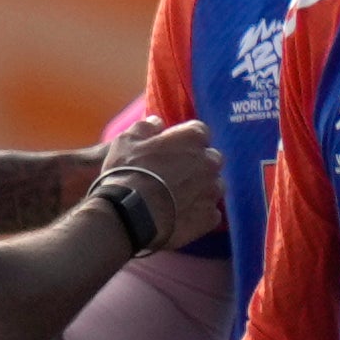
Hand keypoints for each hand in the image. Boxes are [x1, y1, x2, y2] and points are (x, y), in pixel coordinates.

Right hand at [100, 116, 217, 245]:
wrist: (130, 214)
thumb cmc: (127, 172)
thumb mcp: (126, 141)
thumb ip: (145, 128)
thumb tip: (156, 122)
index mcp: (193, 138)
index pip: (199, 131)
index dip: (184, 140)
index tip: (172, 149)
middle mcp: (210, 162)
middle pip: (211, 159)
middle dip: (198, 165)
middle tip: (175, 175)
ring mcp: (212, 191)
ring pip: (213, 186)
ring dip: (201, 189)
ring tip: (179, 199)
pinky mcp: (209, 217)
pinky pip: (210, 213)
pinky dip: (200, 213)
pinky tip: (182, 216)